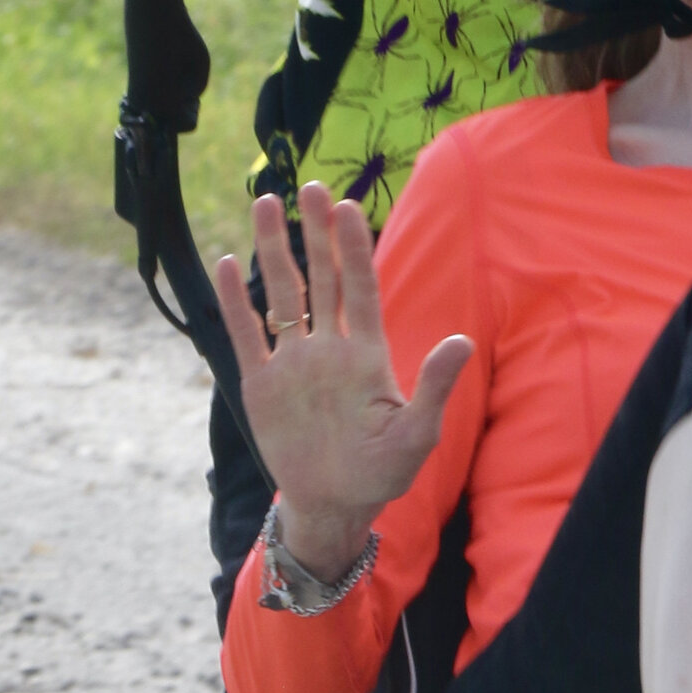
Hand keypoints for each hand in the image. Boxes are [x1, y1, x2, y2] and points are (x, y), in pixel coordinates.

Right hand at [215, 183, 471, 580]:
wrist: (334, 504)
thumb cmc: (383, 472)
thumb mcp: (418, 433)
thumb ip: (435, 387)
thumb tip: (463, 341)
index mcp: (367, 353)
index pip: (361, 287)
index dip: (354, 248)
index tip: (348, 208)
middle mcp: (329, 348)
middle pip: (321, 278)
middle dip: (315, 234)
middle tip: (309, 188)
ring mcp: (294, 363)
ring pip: (283, 296)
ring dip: (274, 252)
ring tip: (266, 204)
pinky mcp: (261, 384)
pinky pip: (247, 335)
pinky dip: (237, 303)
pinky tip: (228, 264)